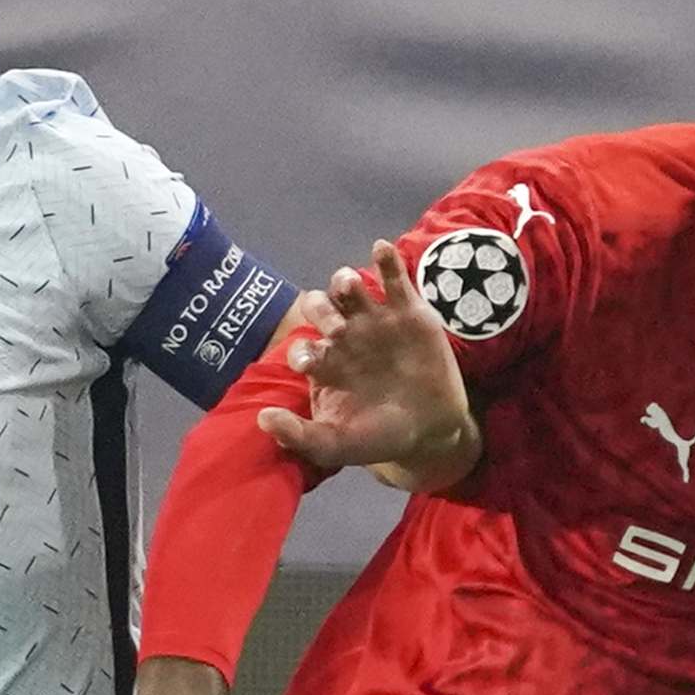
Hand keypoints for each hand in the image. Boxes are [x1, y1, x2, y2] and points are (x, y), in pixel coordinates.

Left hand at [255, 243, 481, 488]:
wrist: (432, 429)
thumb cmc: (380, 436)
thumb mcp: (338, 445)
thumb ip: (300, 437)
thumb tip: (262, 418)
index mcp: (326, 363)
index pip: (302, 346)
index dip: (302, 350)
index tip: (311, 362)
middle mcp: (345, 336)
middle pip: (321, 307)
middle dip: (322, 310)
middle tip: (338, 328)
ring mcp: (375, 320)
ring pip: (350, 287)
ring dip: (345, 281)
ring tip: (351, 287)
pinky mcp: (407, 310)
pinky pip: (393, 278)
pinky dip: (386, 260)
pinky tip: (380, 249)